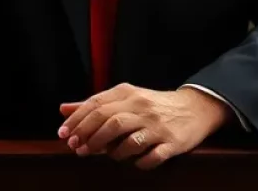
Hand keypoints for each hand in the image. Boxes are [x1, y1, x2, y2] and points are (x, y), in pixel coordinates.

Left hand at [59, 85, 227, 169]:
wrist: (194, 108)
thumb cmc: (152, 105)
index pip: (96, 104)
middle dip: (89, 136)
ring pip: (128, 139)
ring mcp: (157, 126)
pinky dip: (138, 163)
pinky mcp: (171, 143)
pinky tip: (133, 162)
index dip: (77, 120)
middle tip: (77, 149)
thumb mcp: (125, 98)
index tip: (63, 134)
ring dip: (111, 152)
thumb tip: (63, 110)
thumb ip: (94, 105)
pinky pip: (150, 157)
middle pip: (109, 120)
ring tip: (105, 156)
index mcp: (128, 93)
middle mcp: (141, 107)